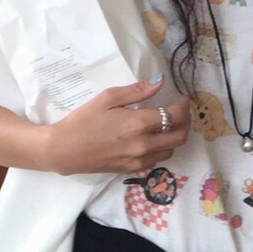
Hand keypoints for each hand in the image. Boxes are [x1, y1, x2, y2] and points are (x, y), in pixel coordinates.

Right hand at [44, 76, 191, 176]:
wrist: (66, 150)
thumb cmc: (84, 120)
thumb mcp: (108, 98)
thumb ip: (136, 91)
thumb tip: (159, 81)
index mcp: (139, 123)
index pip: (175, 116)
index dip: (184, 107)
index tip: (183, 99)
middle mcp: (144, 144)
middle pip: (180, 137)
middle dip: (186, 123)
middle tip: (181, 113)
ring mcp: (139, 160)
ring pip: (170, 150)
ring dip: (174, 137)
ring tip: (168, 126)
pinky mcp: (133, 169)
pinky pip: (156, 160)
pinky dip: (160, 149)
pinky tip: (152, 139)